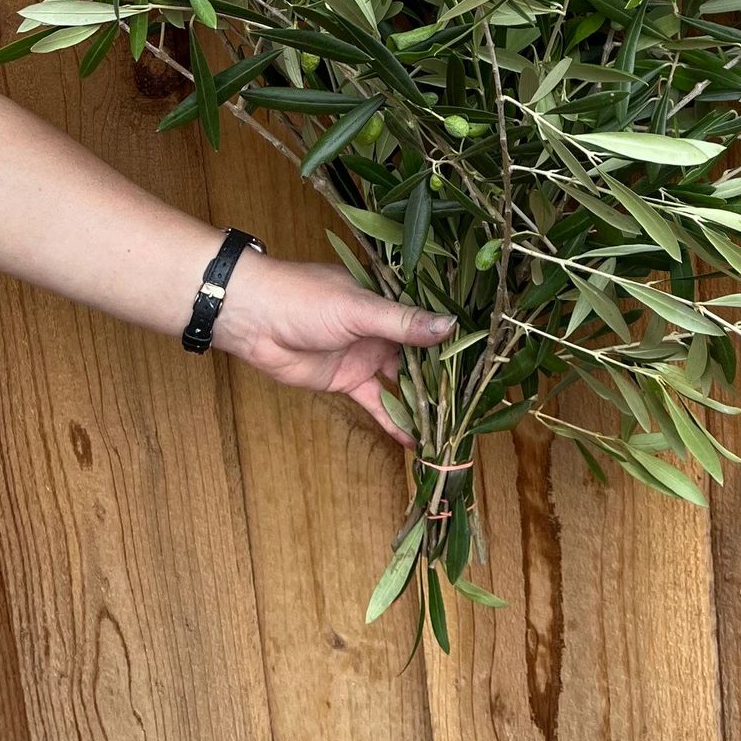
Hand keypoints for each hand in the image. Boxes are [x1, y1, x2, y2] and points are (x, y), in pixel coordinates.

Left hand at [214, 252, 453, 442]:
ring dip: (422, 402)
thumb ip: (403, 322)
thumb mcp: (360, 309)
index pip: (430, 319)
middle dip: (444, 376)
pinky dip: (394, 421)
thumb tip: (451, 326)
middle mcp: (383, 327)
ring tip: (452, 425)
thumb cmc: (306, 299)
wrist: (254, 321)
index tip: (486, 358)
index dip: (455, 338)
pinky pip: (377, 403)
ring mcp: (367, 355)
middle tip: (475, 402)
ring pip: (402, 381)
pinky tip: (415, 441)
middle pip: (421, 354)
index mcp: (389, 298)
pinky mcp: (348, 380)